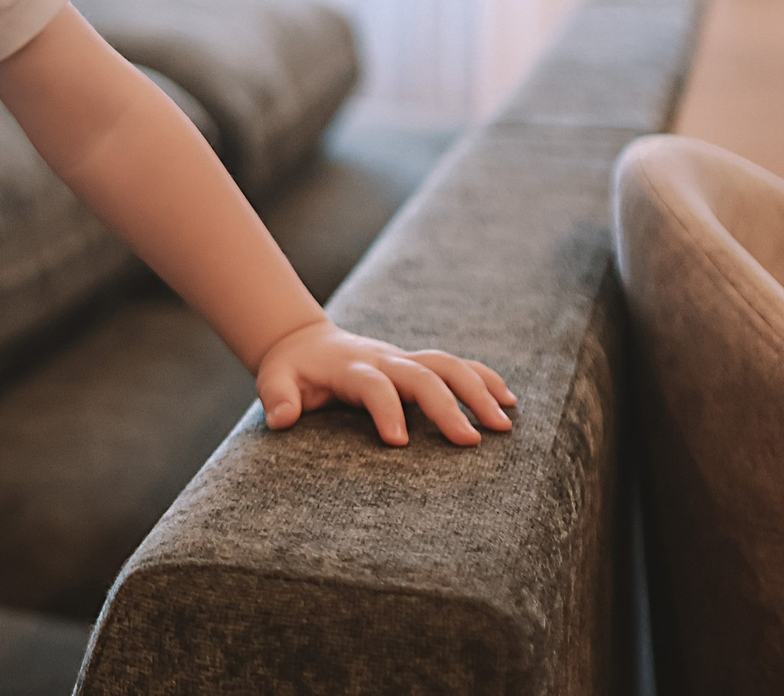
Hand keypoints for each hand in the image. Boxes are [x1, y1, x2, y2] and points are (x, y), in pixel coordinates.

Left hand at [254, 320, 517, 446]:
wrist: (304, 341)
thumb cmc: (291, 369)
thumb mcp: (275, 379)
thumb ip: (277, 397)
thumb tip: (280, 419)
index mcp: (350, 368)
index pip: (373, 385)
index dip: (385, 410)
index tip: (398, 443)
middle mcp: (384, 359)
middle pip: (422, 375)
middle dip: (448, 406)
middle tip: (472, 442)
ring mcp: (404, 359)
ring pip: (448, 365)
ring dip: (478, 390)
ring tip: (504, 424)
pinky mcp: (418, 363)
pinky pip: (457, 366)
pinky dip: (483, 379)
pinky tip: (509, 401)